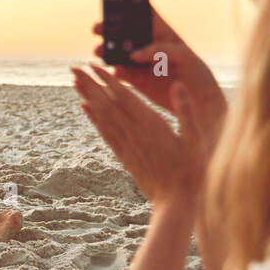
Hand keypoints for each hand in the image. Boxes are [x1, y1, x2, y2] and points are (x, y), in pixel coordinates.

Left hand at [72, 64, 208, 207]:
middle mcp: (133, 134)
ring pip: (102, 117)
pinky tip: (85, 108)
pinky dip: (94, 119)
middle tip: (73, 67)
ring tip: (75, 81)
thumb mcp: (196, 139)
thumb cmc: (192, 171)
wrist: (176, 204)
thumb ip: (185, 110)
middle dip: (90, 84)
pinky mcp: (124, 157)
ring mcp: (126, 146)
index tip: (94, 65)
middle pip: (107, 104)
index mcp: (151, 126)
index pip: (124, 97)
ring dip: (87, 97)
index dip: (107, 80)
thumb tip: (177, 85)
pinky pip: (105, 133)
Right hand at [91, 5, 226, 143]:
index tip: (114, 2)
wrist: (199, 102)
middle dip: (109, 29)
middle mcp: (148, 46)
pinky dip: (114, 71)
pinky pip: (120, 73)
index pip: (143, 14)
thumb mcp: (184, 55)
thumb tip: (134, 55)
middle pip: (124, 33)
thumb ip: (160, 50)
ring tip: (99, 51)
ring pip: (118, 53)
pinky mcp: (136, 80)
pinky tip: (114, 70)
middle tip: (98, 29)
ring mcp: (140, 63)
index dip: (129, 6)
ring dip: (106, 50)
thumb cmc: (196, 73)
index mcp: (161, 33)